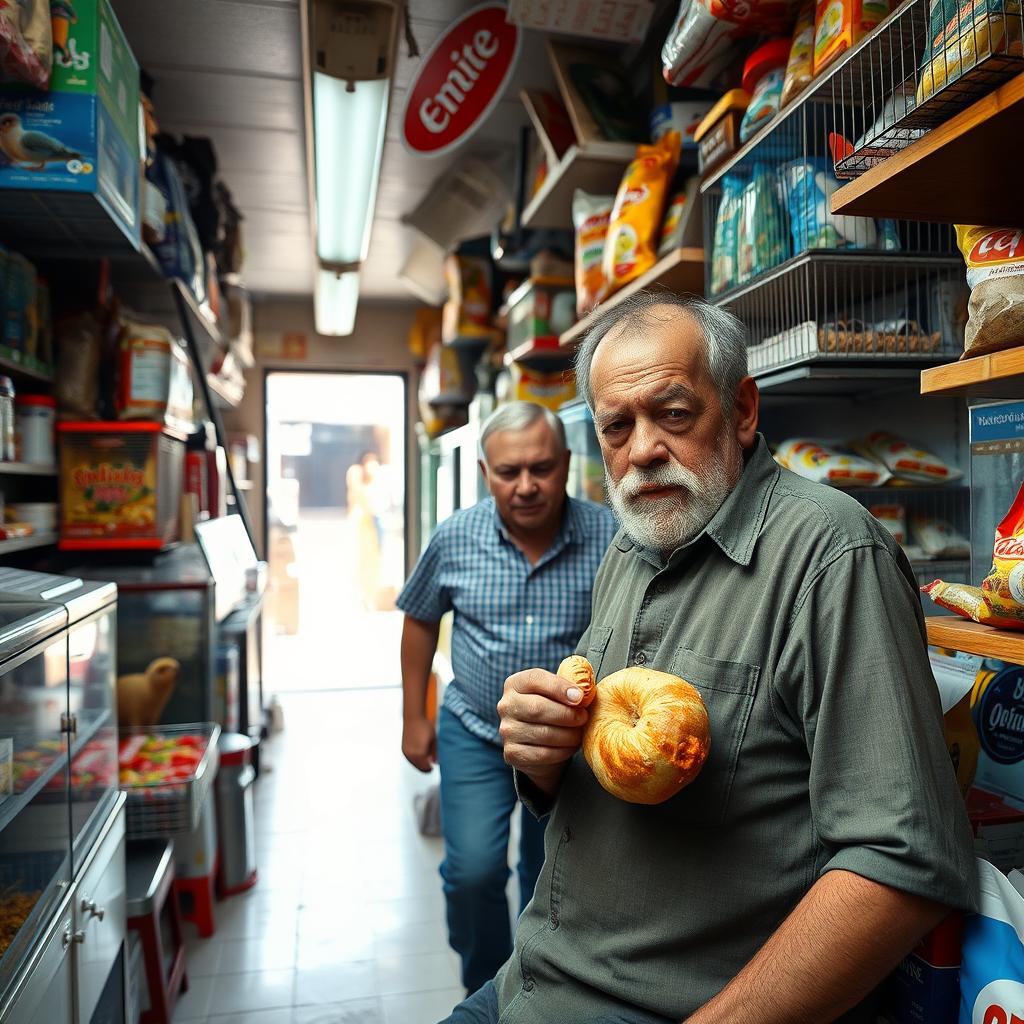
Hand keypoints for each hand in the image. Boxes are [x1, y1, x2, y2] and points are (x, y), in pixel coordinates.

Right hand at [402, 715, 435, 772]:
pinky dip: (415, 759)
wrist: (413, 718)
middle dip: (425, 767)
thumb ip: (435, 752)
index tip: (433, 768)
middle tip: (430, 767)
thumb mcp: (434, 740)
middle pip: (419, 767)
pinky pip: (410, 758)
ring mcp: (406, 752)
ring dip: (419, 764)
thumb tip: (436, 761)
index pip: (425, 767)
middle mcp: (412, 754)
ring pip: (414, 763)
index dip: (430, 768)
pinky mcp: (403, 749)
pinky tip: (419, 755)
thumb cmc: (424, 726)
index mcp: (420, 753)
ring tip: (425, 760)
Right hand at [497, 667, 588, 794]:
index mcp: (515, 684)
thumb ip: (570, 686)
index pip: (535, 679)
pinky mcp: (512, 753)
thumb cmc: (552, 709)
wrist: (538, 742)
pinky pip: (543, 754)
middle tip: (584, 717)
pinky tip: (570, 746)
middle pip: (538, 708)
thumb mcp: (557, 692)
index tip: (580, 697)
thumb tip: (585, 690)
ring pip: (543, 733)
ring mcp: (507, 730)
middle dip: (567, 714)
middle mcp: (506, 705)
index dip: (559, 687)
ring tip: (579, 732)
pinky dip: (563, 751)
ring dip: (568, 734)